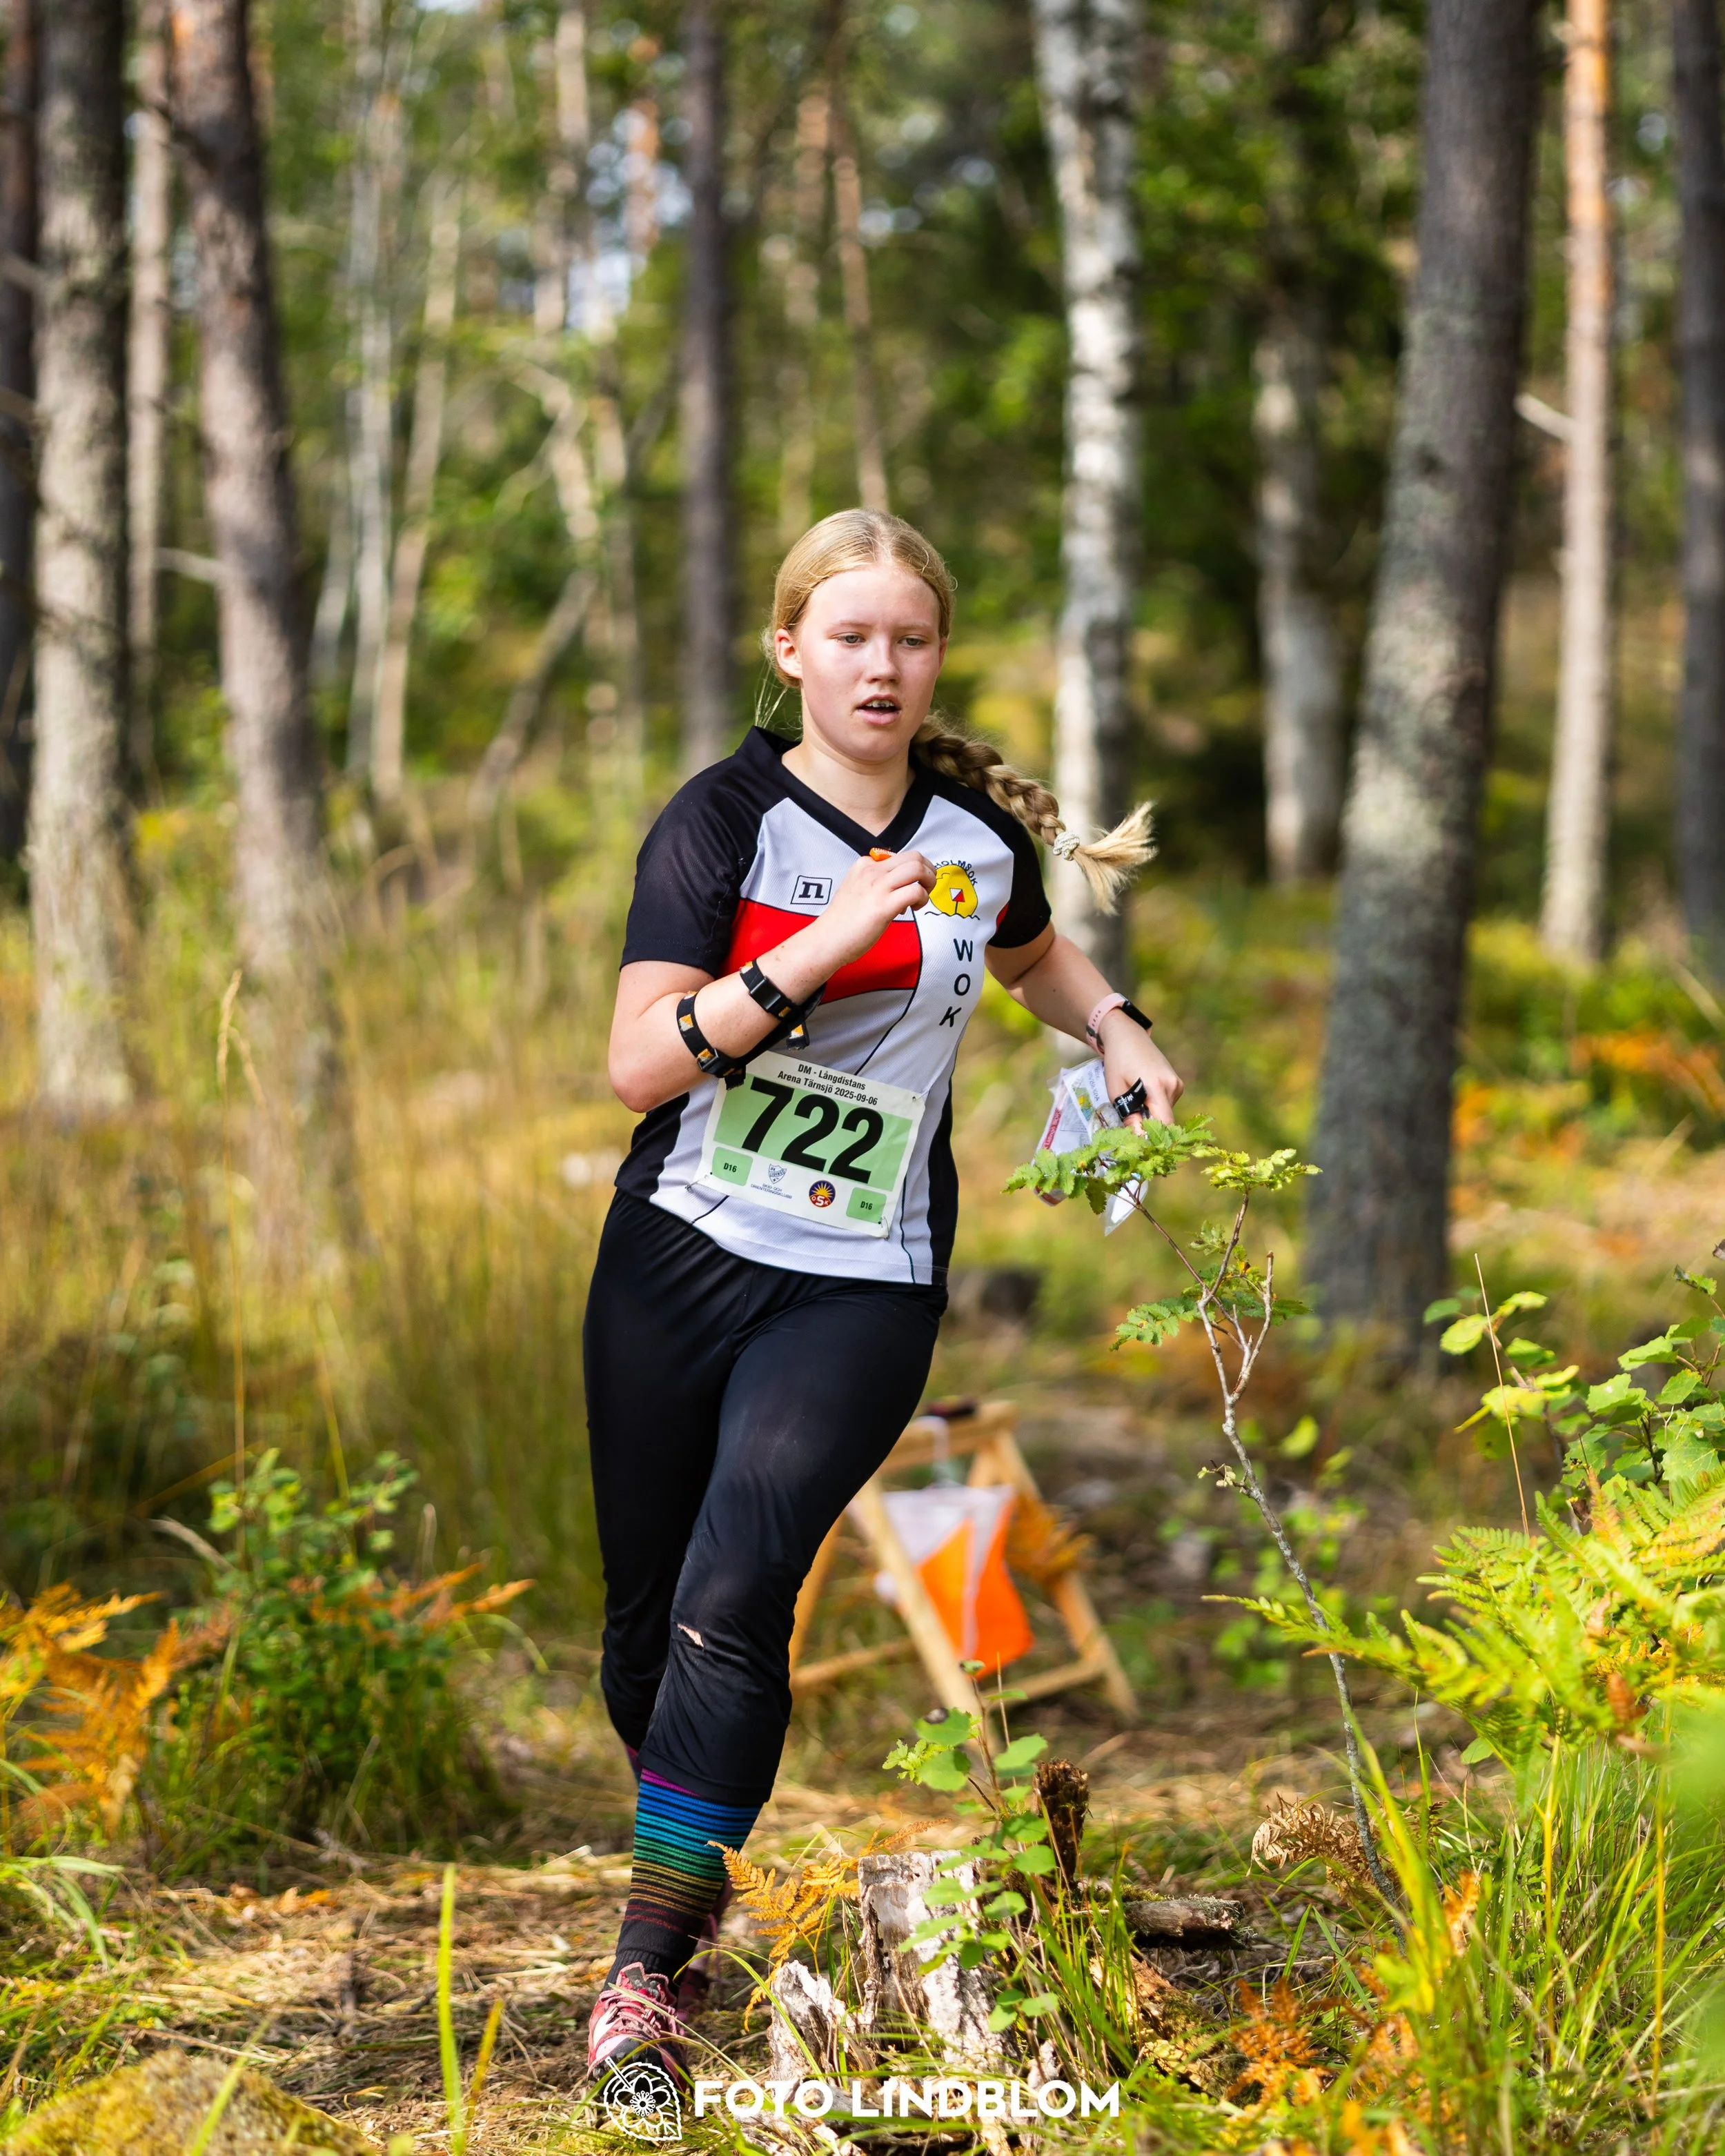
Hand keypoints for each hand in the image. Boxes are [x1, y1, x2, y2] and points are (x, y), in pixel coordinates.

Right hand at [809, 848, 935, 971]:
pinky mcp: (883, 906)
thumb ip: (876, 882)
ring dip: (929, 883)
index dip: (913, 871)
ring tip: (922, 899)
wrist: (827, 940)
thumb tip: (901, 883)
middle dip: (929, 872)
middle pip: (914, 857)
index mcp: (864, 865)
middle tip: (926, 889)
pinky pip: (915, 891)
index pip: (902, 856)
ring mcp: (877, 887)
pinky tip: (914, 909)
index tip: (908, 887)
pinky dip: (922, 899)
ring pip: (917, 869)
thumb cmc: (843, 921)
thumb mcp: (856, 889)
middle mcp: (871, 871)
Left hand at [1099, 1009, 1183, 1129]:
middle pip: (1166, 1120)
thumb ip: (1130, 1117)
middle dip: (1150, 1128)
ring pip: (1166, 1113)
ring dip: (1151, 1116)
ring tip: (1134, 1105)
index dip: (1154, 1138)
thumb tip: (1140, 1140)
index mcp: (1157, 1086)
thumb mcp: (1117, 1092)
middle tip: (1131, 1127)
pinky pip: (1167, 1104)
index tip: (1140, 1145)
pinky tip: (1142, 1097)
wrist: (1127, 1037)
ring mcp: (1177, 1084)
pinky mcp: (1177, 1083)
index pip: (1165, 1123)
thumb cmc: (1117, 1062)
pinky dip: (1155, 1107)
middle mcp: (1173, 1086)